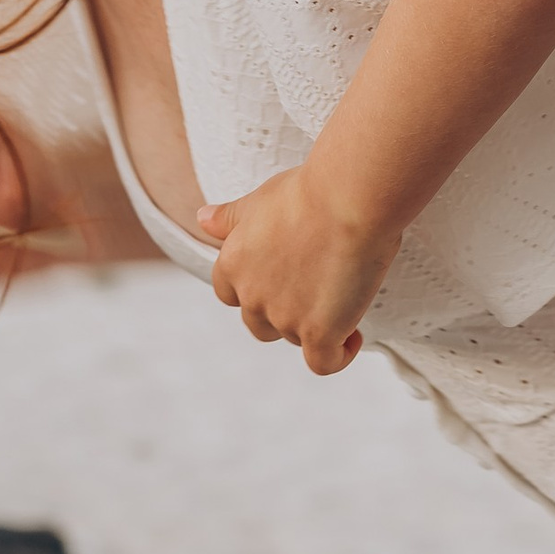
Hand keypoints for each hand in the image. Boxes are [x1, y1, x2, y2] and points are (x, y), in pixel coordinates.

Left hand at [199, 169, 400, 373]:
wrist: (348, 199)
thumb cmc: (309, 191)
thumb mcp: (260, 200)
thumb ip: (230, 218)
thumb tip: (202, 218)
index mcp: (232, 264)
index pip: (230, 294)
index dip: (258, 288)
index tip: (284, 275)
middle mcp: (252, 295)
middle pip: (260, 323)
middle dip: (285, 310)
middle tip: (318, 282)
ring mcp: (284, 318)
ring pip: (294, 338)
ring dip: (315, 324)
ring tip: (344, 292)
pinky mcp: (318, 334)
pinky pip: (323, 362)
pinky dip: (339, 355)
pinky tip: (353, 335)